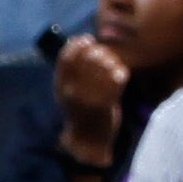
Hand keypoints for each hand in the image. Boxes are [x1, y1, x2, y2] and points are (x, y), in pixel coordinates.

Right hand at [54, 35, 127, 162]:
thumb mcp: (66, 90)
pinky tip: (122, 75)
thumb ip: (70, 70)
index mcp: (60, 85)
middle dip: (99, 52)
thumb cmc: (79, 111)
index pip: (66, 57)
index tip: (88, 40)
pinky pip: (116, 81)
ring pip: (103, 68)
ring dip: (111, 62)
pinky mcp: (104, 105)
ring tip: (113, 65)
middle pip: (88, 59)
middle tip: (105, 55)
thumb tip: (79, 40)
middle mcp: (71, 90)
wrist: (87, 141)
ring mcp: (87, 98)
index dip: (78, 44)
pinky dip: (121, 74)